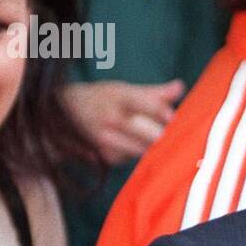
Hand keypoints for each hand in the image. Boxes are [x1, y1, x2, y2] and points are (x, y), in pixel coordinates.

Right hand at [62, 79, 183, 164]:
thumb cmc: (103, 98)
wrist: (65, 111)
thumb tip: (180, 87)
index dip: (164, 113)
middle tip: (170, 132)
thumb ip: (155, 93)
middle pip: (151, 134)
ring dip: (152, 145)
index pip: (148, 105)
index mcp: (120, 96)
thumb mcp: (125, 90)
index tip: (173, 118)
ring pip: (145, 148)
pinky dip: (138, 153)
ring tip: (153, 137)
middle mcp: (112, 118)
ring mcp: (107, 139)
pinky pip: (133, 158)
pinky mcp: (105, 156)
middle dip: (164, 134)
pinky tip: (133, 144)